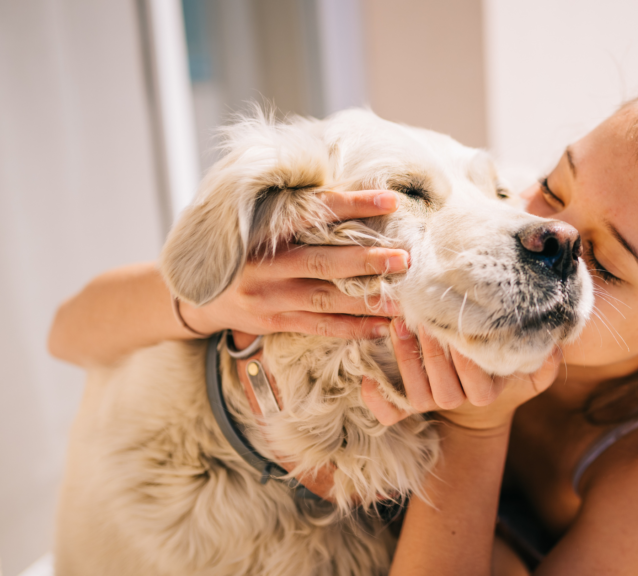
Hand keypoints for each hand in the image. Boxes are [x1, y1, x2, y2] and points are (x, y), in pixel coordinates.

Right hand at [179, 190, 406, 339]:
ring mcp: (270, 297)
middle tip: (405, 257)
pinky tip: (381, 327)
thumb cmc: (240, 248)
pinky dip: (352, 328)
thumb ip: (294, 210)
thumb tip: (350, 189)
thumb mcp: (256, 221)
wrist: (193, 294)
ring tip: (404, 300)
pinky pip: (319, 327)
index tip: (390, 200)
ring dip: (367, 301)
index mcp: (264, 230)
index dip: (353, 205)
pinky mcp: (274, 322)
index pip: (315, 212)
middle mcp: (266, 265)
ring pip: (326, 300)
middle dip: (368, 261)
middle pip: (324, 262)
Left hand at [361, 319, 563, 430]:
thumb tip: (557, 340)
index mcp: (485, 391)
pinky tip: (367, 378)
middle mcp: (458, 400)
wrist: (476, 403)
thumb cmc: (501, 369)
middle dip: (430, 351)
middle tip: (420, 315)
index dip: (464, 357)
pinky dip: (377, 399)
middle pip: (442, 385)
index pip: (476, 380)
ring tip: (399, 325)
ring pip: (416, 393)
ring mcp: (431, 404)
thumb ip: (546, 358)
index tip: (456, 327)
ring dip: (405, 359)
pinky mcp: (406, 406)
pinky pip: (389, 413)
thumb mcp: (530, 369)